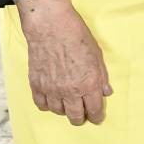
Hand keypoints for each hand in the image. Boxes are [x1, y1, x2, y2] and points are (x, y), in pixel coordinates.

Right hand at [16, 0, 111, 124]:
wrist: (51, 26)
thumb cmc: (77, 35)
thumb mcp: (97, 54)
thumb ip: (102, 76)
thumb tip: (106, 92)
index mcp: (89, 83)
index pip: (94, 110)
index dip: (97, 117)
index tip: (97, 117)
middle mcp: (70, 90)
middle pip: (75, 116)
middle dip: (81, 118)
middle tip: (83, 114)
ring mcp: (52, 89)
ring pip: (59, 112)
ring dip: (65, 110)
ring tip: (67, 103)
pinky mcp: (37, 85)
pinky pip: (42, 105)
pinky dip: (48, 105)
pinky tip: (52, 99)